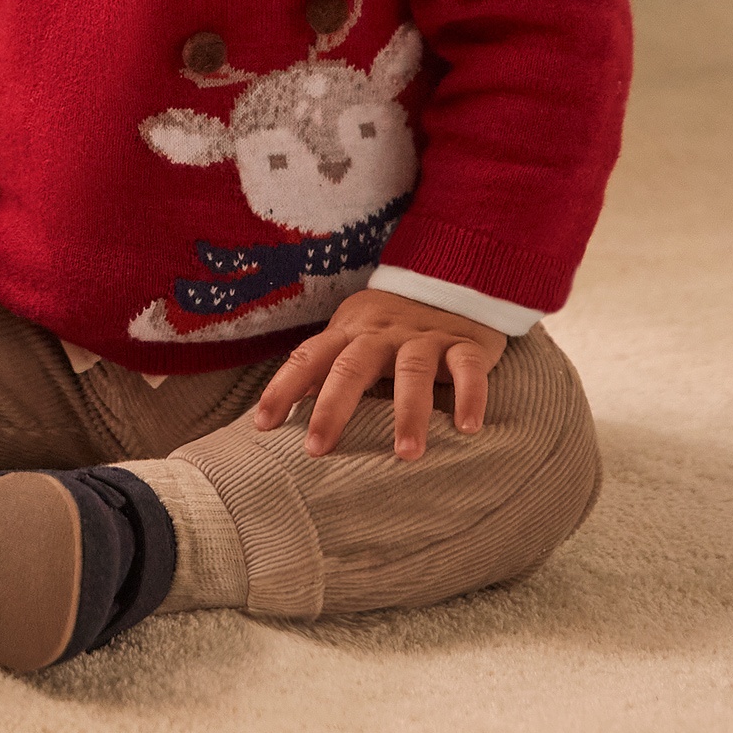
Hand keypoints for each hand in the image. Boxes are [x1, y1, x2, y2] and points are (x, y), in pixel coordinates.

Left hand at [252, 288, 506, 459]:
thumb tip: (282, 412)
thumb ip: (326, 370)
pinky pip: (468, 369)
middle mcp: (383, 334)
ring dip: (409, 412)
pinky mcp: (466, 344)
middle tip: (317, 449)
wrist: (452, 277)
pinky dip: (470, 396)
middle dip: (333, 407)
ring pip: (413, 370)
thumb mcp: (354, 338)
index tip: (262, 426)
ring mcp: (425, 337)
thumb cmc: (392, 325)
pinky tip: (468, 428)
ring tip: (406, 454)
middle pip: (352, 366)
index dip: (283, 387)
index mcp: (350, 333)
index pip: (309, 357)